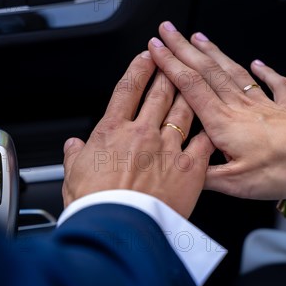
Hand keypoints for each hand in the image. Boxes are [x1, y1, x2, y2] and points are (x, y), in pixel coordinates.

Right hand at [62, 51, 214, 217]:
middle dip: (168, 70)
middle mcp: (143, 133)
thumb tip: (73, 146)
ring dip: (189, 91)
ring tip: (195, 79)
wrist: (118, 228)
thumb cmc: (96, 205)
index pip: (127, 90)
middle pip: (159, 93)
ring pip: (183, 110)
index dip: (139, 68)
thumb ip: (75, 156)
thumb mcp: (73, 176)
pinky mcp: (189, 167)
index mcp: (113, 131)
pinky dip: (208, 130)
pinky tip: (213, 122)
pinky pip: (203, 141)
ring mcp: (168, 147)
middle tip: (175, 58)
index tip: (147, 56)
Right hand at [148, 22, 285, 199]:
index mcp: (223, 122)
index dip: (170, 65)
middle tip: (168, 29)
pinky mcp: (281, 106)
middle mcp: (238, 106)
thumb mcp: (237, 183)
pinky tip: (254, 62)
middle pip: (206, 70)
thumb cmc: (283, 167)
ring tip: (197, 36)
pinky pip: (268, 83)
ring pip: (231, 71)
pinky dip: (260, 70)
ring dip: (212, 52)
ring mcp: (261, 103)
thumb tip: (181, 173)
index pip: (190, 86)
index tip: (155, 47)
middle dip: (183, 48)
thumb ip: (206, 176)